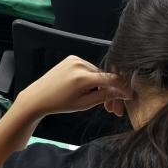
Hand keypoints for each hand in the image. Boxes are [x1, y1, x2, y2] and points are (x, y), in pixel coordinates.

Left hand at [13, 55, 127, 117]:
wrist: (38, 96)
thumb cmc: (60, 103)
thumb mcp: (84, 104)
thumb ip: (105, 96)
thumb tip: (124, 93)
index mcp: (82, 77)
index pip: (112, 79)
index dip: (123, 88)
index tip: (130, 96)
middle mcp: (79, 65)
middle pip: (105, 77)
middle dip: (111, 92)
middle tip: (113, 109)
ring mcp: (74, 59)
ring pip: (98, 73)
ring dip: (102, 86)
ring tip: (99, 101)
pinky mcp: (71, 58)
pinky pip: (89, 69)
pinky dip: (92, 79)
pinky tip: (89, 90)